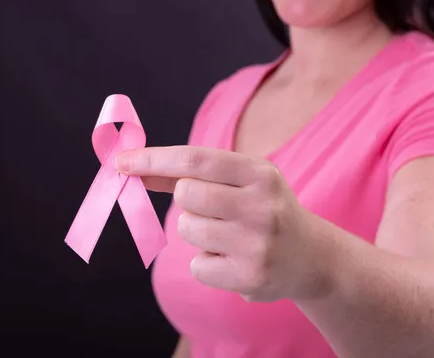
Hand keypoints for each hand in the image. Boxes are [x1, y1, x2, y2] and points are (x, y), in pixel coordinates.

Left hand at [115, 146, 332, 301]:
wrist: (313, 257)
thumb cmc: (265, 211)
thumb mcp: (242, 182)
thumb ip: (191, 174)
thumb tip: (134, 168)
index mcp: (260, 173)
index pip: (195, 158)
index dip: (154, 159)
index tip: (121, 162)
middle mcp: (261, 205)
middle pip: (186, 195)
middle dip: (188, 202)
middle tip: (212, 210)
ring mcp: (257, 242)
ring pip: (188, 229)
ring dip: (198, 233)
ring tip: (228, 237)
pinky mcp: (250, 276)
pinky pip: (197, 266)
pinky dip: (207, 264)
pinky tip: (234, 261)